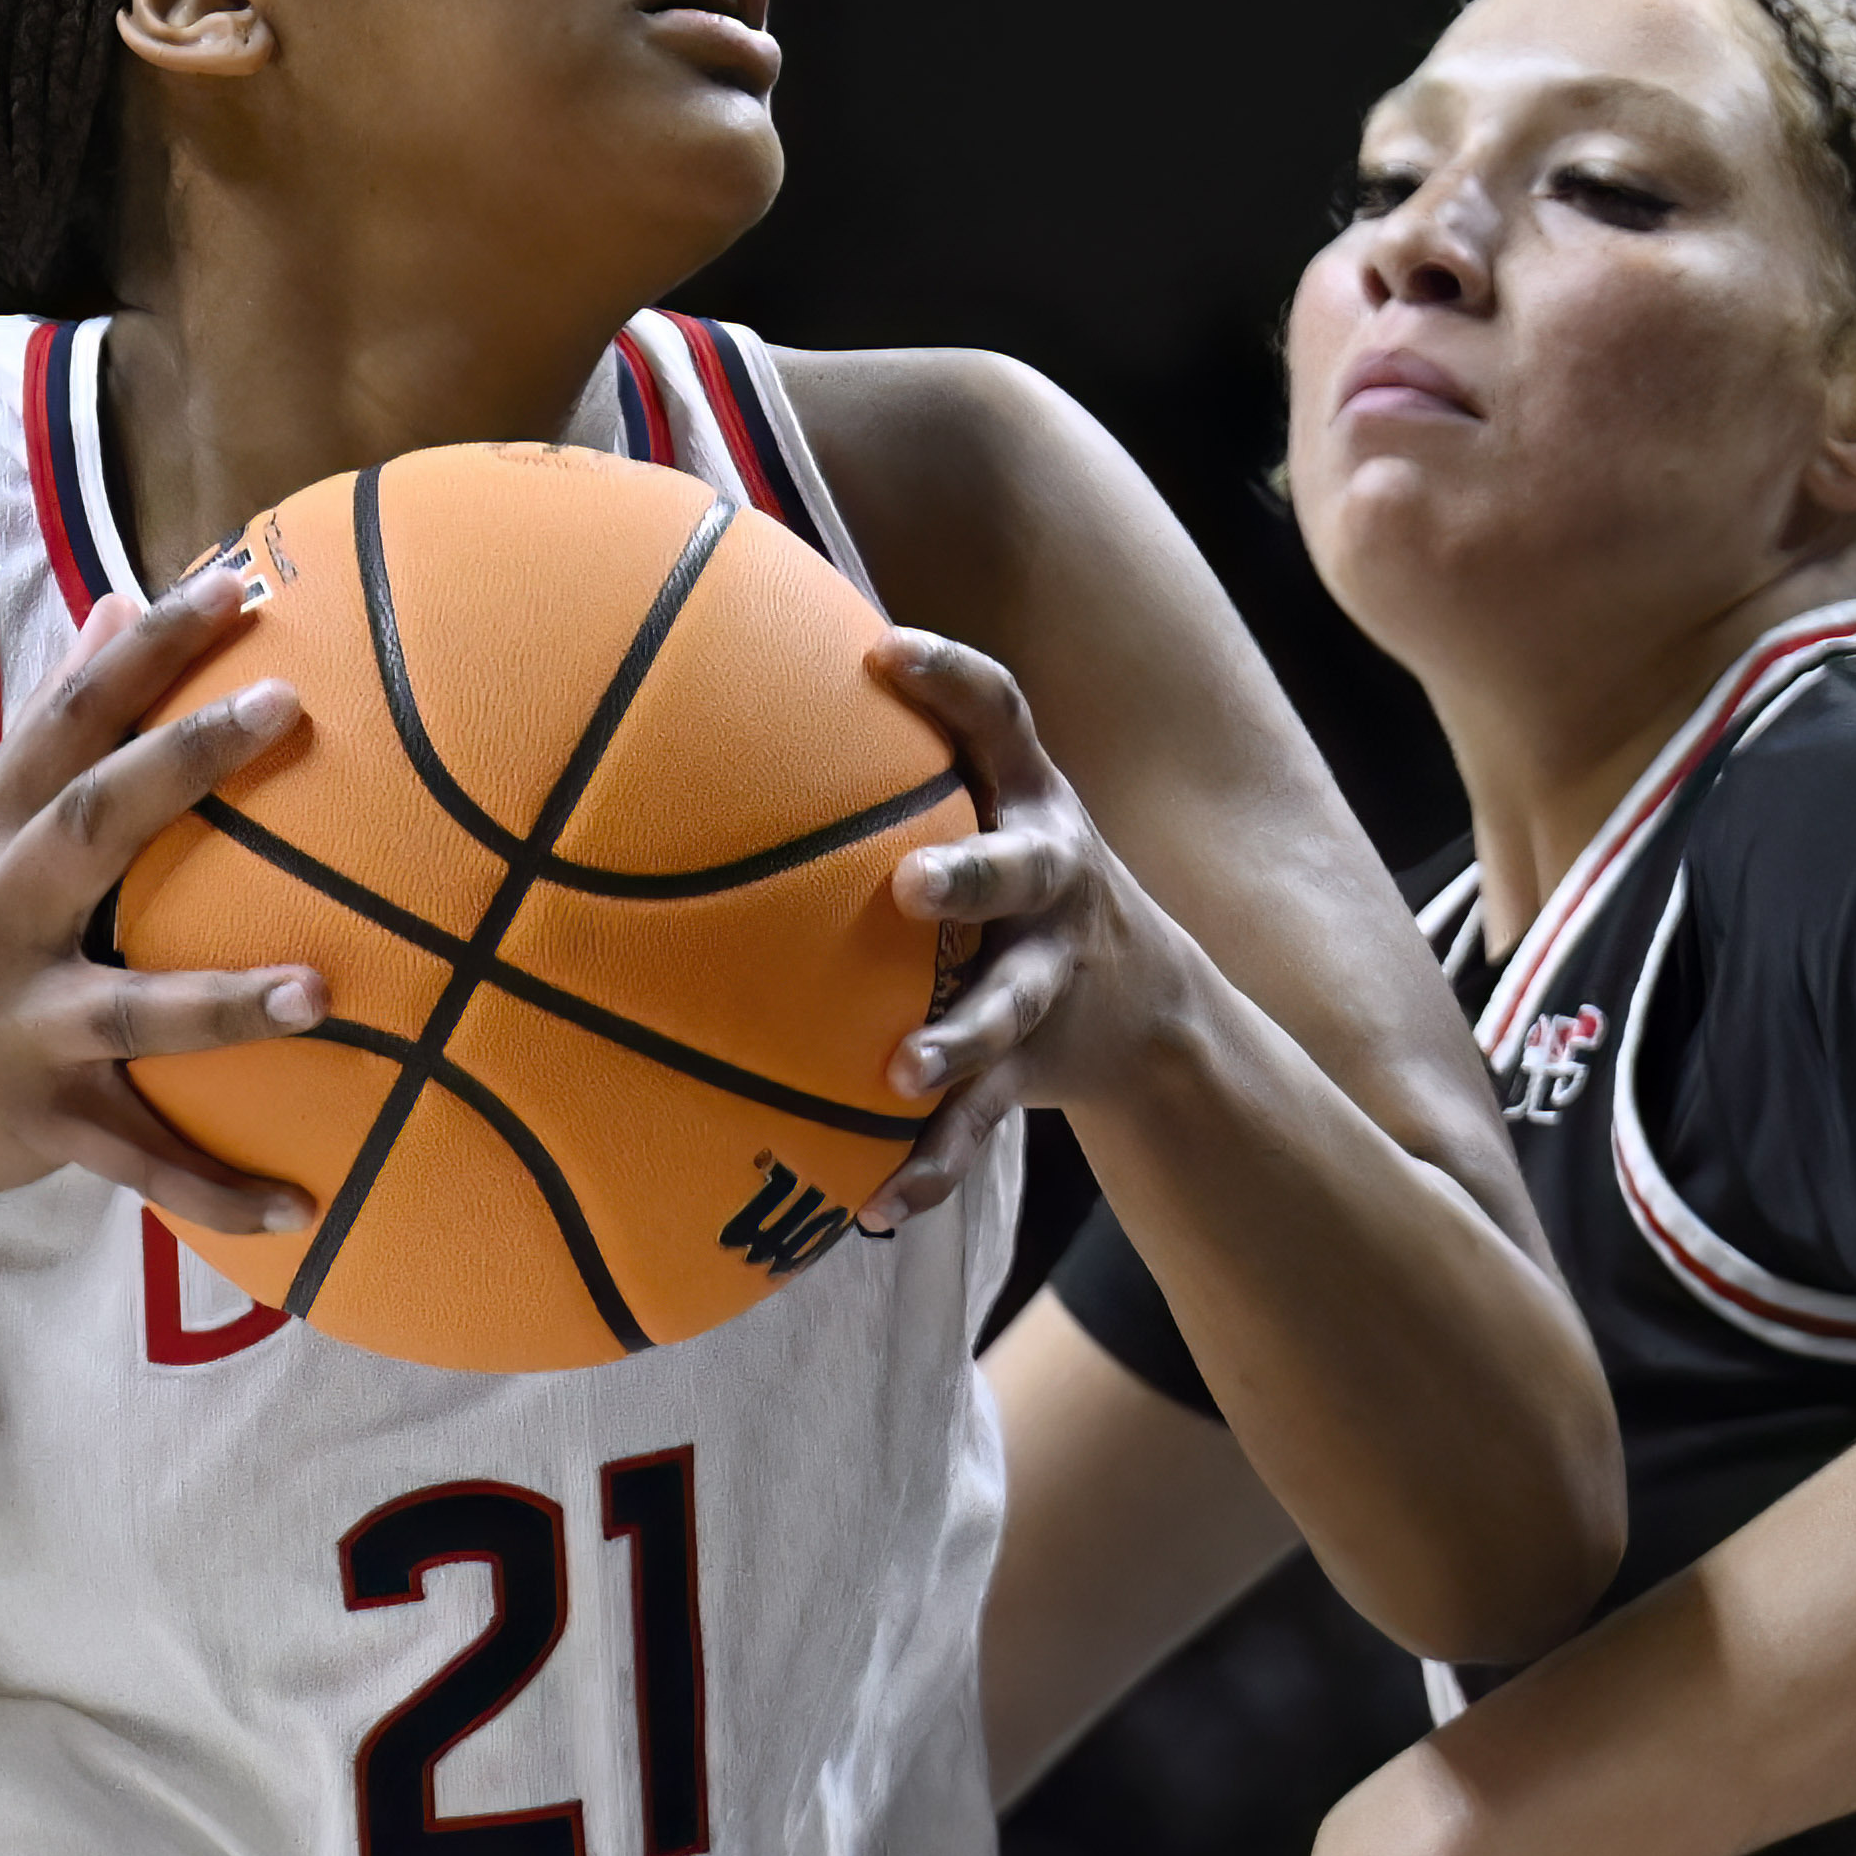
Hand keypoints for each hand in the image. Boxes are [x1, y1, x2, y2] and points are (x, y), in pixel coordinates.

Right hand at [0, 563, 319, 1233]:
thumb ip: (52, 730)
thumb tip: (116, 606)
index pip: (68, 718)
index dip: (146, 649)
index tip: (232, 583)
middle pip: (91, 827)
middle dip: (183, 763)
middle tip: (285, 707)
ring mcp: (15, 1022)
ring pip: (127, 1012)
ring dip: (221, 1005)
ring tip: (319, 991)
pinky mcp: (39, 1120)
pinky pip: (138, 1158)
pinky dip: (214, 1187)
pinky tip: (304, 1207)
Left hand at [859, 631, 1204, 1227]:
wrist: (1147, 1007)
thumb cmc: (1005, 879)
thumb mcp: (978, 806)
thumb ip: (878, 764)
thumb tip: (708, 696)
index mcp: (1026, 799)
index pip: (1000, 716)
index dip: (950, 680)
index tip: (883, 652)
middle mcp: (1050, 878)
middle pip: (1021, 868)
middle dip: (972, 876)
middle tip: (911, 890)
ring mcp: (1046, 975)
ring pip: (1007, 1008)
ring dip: (959, 1042)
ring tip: (905, 1073)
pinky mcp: (1033, 1065)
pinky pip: (981, 1118)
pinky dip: (932, 1160)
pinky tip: (874, 1203)